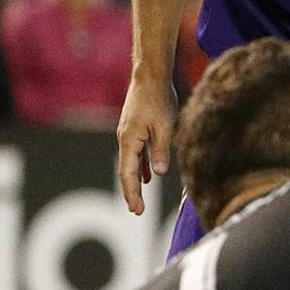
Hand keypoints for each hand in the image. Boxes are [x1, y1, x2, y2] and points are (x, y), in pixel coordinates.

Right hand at [115, 75, 175, 214]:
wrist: (150, 77)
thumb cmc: (159, 100)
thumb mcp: (165, 127)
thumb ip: (161, 150)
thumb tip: (159, 174)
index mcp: (129, 140)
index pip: (127, 174)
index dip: (132, 193)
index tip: (137, 211)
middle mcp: (125, 139)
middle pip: (126, 172)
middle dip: (131, 192)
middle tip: (137, 212)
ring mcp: (129, 134)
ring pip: (131, 163)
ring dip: (135, 182)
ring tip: (140, 199)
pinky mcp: (136, 129)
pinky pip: (137, 153)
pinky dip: (141, 167)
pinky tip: (148, 177)